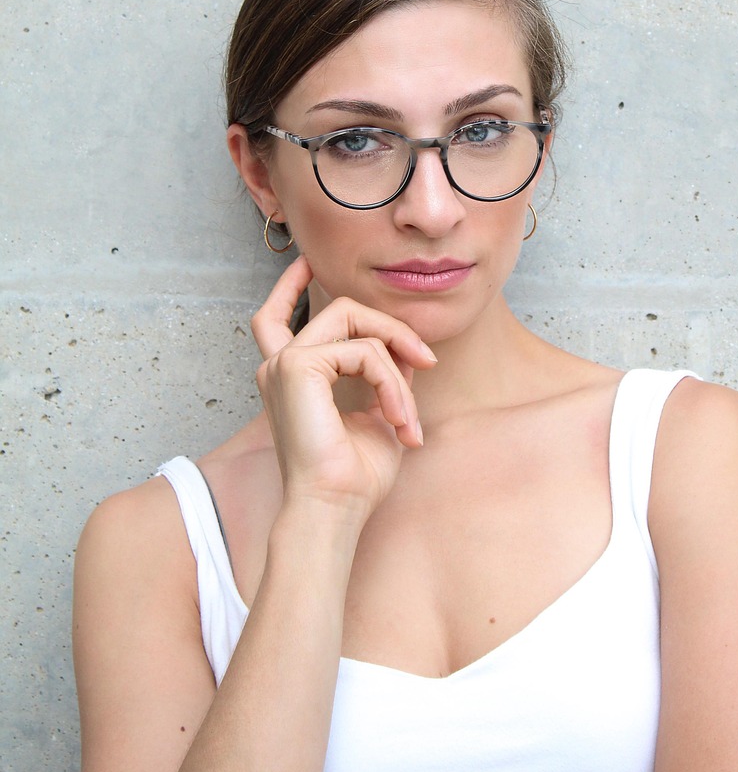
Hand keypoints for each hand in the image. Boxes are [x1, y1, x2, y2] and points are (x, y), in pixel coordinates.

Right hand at [252, 256, 436, 519]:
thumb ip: (386, 376)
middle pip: (339, 311)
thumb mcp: (379, 416)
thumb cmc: (354, 478)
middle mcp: (280, 366)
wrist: (334, 509)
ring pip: (354, 323)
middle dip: (389, 326)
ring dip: (396, 362)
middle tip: (427, 360)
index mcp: (290, 377)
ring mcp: (285, 364)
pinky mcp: (298, 367)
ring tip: (408, 413)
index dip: (289, 285)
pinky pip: (363, 351)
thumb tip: (407, 350)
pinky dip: (392, 382)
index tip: (307, 262)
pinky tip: (398, 417)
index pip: (275, 317)